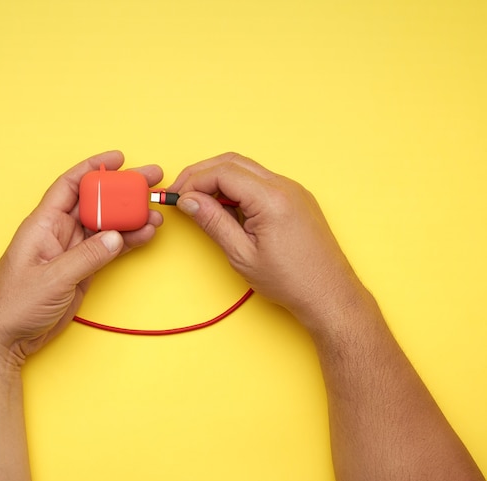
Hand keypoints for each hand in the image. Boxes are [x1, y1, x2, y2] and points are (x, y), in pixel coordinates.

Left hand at [0, 151, 162, 363]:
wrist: (6, 338)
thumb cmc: (14, 304)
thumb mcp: (52, 278)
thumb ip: (86, 256)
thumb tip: (117, 236)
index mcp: (43, 224)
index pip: (70, 186)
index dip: (93, 168)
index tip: (118, 158)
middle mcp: (59, 232)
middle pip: (95, 202)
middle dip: (122, 191)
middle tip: (149, 181)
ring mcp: (72, 250)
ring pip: (106, 225)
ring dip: (130, 219)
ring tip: (155, 213)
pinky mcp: (81, 269)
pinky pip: (108, 248)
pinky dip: (127, 242)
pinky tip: (144, 235)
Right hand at [169, 152, 366, 331]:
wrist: (329, 293)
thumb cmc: (290, 281)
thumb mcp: (242, 254)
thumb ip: (213, 222)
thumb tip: (189, 201)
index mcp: (271, 199)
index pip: (222, 172)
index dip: (194, 181)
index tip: (177, 196)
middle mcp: (285, 186)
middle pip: (233, 162)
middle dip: (202, 174)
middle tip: (182, 193)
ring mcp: (293, 190)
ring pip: (247, 169)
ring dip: (220, 179)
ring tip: (200, 202)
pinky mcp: (296, 198)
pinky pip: (261, 181)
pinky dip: (238, 187)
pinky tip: (226, 207)